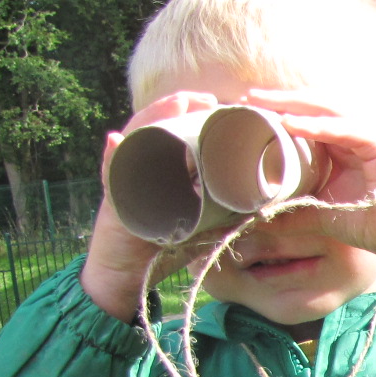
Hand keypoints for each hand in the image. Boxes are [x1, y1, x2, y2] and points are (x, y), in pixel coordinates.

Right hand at [82, 92, 221, 321]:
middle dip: (177, 106)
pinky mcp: (112, 204)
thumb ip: (225, 218)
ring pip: (134, 142)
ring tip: (177, 104)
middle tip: (205, 98)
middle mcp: (137, 169)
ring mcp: (122, 182)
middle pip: (155, 127)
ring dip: (152, 119)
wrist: (125, 278)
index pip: (173, 132)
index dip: (193, 114)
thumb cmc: (163, 248)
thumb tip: (265, 208)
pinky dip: (112, 158)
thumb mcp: (201, 228)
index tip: (221, 104)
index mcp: (158, 170)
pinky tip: (117, 140)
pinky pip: (110, 178)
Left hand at [244, 90, 375, 272]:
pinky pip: (344, 128)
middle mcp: (359, 134)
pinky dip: (317, 125)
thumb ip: (294, 209)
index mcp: (347, 145)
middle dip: (282, 99)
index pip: (311, 117)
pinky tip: (290, 123)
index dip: (282, 110)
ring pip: (328, 108)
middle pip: (316, 105)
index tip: (250, 109)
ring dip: (295, 104)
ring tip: (264, 103)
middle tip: (248, 96)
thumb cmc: (371, 225)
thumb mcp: (321, 213)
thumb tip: (261, 216)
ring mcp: (371, 135)